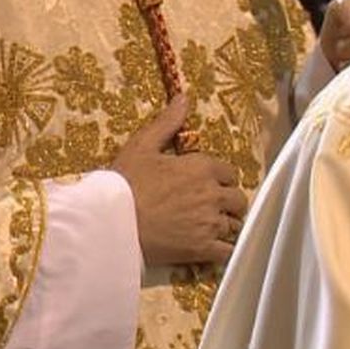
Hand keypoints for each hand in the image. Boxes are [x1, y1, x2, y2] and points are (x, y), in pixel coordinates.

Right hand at [112, 95, 247, 265]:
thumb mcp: (143, 145)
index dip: (222, 178)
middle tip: (215, 206)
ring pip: (235, 225)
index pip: (230, 172)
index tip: (211, 184)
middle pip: (238, 199)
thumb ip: (167, 122)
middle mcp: (212, 194)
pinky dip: (226, 250)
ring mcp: (209, 223)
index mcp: (202, 167)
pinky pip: (228, 251)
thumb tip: (184, 97)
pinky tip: (216, 248)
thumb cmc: (125, 184)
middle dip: (229, 202)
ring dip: (228, 225)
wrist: (111, 224)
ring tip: (214, 227)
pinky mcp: (202, 249)